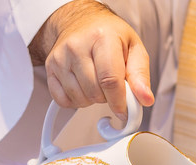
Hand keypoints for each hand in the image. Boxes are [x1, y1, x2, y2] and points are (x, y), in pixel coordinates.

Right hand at [30, 0, 154, 115]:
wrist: (82, 22)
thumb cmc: (110, 36)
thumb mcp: (134, 48)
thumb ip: (140, 75)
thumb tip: (145, 99)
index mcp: (102, 37)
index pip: (110, 80)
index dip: (119, 102)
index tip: (125, 111)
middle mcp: (77, 46)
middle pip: (95, 92)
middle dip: (107, 97)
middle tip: (111, 85)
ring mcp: (60, 57)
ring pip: (80, 99)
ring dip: (92, 99)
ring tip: (96, 81)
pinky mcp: (50, 67)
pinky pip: (64, 101)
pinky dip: (76, 100)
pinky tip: (83, 86)